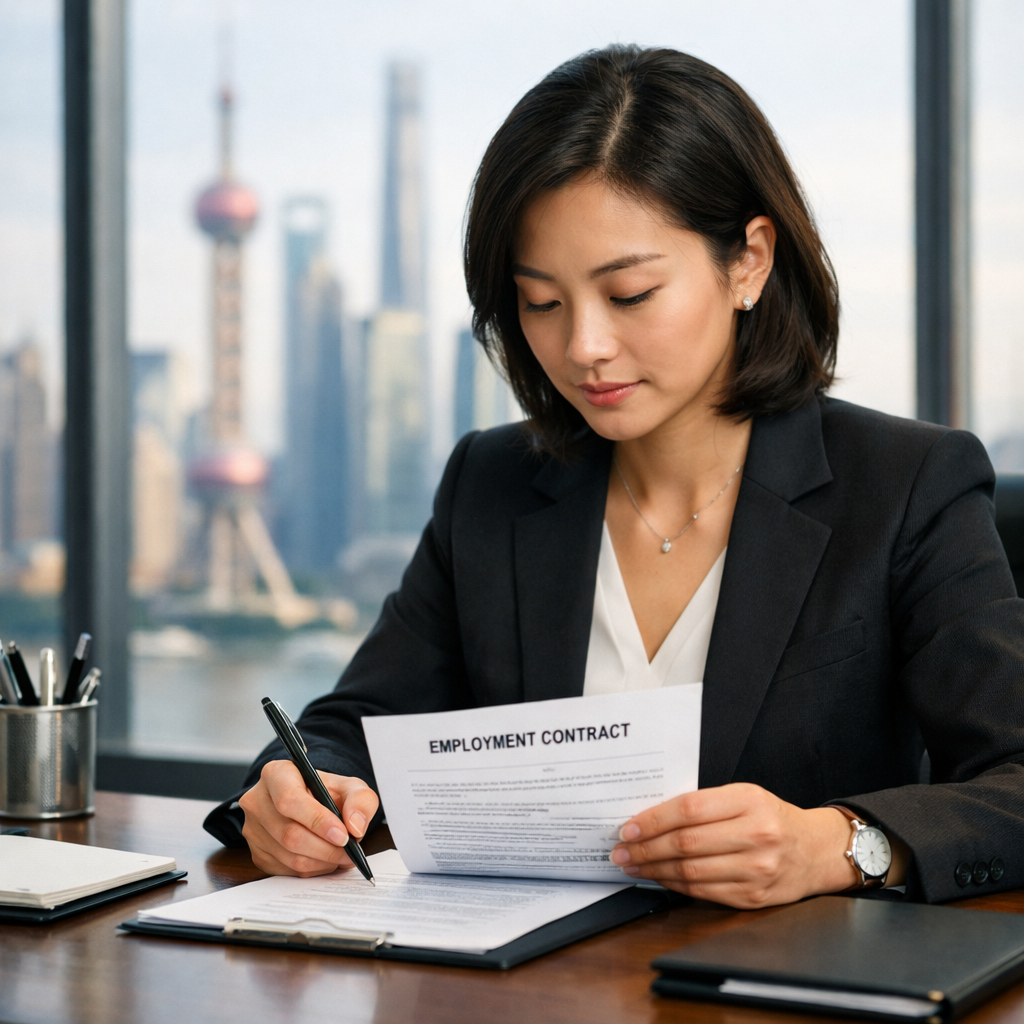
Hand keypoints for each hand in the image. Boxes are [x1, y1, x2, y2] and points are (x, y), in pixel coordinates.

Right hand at [238, 760, 379, 876]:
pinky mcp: (257, 853)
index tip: (343, 835)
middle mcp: (257, 801)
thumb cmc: (327, 792)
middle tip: (349, 852)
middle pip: (289, 834)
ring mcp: (253, 829)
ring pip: (288, 856)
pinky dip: (312, 869)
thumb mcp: (350, 786)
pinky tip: (325, 859)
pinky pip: (286, 870)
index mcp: (276, 774)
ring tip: (342, 856)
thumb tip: (355, 827)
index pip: (290, 800)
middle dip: (326, 848)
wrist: (312, 803)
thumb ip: (360, 800)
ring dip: (321, 862)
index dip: (318, 821)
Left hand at [609, 783, 856, 907]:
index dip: (652, 820)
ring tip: (633, 865)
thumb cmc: (772, 818)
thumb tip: (650, 818)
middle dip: (645, 848)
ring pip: (690, 872)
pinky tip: (660, 878)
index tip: (627, 827)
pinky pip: (703, 892)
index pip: (688, 809)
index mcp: (749, 801)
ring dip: (654, 870)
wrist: (817, 851)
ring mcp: (757, 870)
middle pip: (686, 843)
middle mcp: (756, 835)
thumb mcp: (744, 796)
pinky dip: (675, 886)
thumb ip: (704, 804)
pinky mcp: (754, 897)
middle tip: (620, 850)